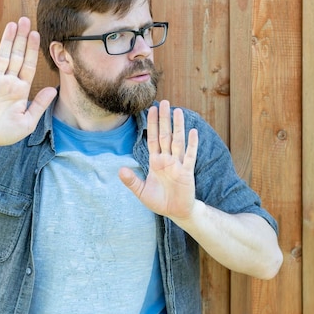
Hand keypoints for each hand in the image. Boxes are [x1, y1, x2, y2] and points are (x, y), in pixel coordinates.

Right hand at [0, 17, 56, 148]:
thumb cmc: (6, 132)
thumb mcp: (28, 121)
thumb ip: (39, 105)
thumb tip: (53, 90)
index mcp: (21, 90)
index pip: (29, 65)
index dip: (33, 50)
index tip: (37, 34)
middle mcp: (9, 82)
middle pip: (17, 56)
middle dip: (21, 39)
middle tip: (25, 20)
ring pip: (2, 57)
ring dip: (7, 40)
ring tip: (12, 24)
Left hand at [119, 100, 198, 219]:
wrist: (176, 212)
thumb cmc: (160, 201)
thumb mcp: (141, 192)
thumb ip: (131, 181)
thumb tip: (119, 170)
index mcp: (155, 162)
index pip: (152, 139)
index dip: (151, 124)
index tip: (151, 109)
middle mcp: (167, 160)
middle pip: (165, 135)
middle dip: (164, 119)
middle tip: (164, 102)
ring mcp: (178, 164)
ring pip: (177, 142)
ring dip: (178, 127)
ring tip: (178, 111)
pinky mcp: (187, 172)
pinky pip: (190, 156)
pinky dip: (192, 145)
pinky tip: (193, 132)